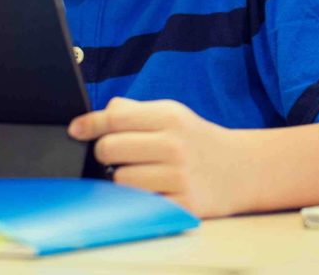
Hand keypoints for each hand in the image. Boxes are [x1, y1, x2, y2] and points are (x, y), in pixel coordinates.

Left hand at [68, 98, 242, 217]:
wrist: (243, 169)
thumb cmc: (196, 140)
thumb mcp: (171, 114)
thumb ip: (132, 112)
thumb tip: (90, 120)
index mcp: (169, 116)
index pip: (115, 117)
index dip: (90, 124)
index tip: (76, 130)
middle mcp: (173, 145)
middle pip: (109, 149)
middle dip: (106, 153)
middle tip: (119, 156)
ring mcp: (179, 177)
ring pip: (119, 180)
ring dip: (121, 180)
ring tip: (140, 175)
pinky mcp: (183, 206)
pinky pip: (139, 204)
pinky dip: (137, 199)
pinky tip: (150, 191)